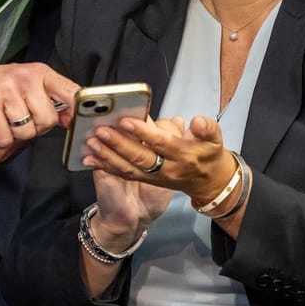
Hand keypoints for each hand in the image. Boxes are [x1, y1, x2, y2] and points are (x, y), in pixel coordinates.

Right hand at [0, 61, 77, 174]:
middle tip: (20, 118)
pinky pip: (5, 138)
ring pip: (26, 132)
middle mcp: (25, 78)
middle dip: (35, 127)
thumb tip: (72, 118)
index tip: (78, 123)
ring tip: (4, 119)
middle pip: (48, 120)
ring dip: (14, 134)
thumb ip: (50, 100)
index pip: (72, 92)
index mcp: (40, 73)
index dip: (78, 112)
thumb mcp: (26, 85)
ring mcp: (6, 92)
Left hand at [86, 114, 237, 205]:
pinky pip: (124, 174)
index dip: (143, 133)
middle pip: (141, 157)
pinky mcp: (146, 182)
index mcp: (184, 155)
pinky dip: (105, 166)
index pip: (162, 143)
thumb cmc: (209, 155)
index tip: (126, 120)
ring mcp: (155, 178)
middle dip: (119, 144)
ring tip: (91, 142)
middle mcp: (168, 169)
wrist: (208, 184)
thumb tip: (195, 121)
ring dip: (108, 156)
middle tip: (101, 130)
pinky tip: (88, 158)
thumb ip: (207, 129)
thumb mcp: (216, 140)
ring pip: (129, 169)